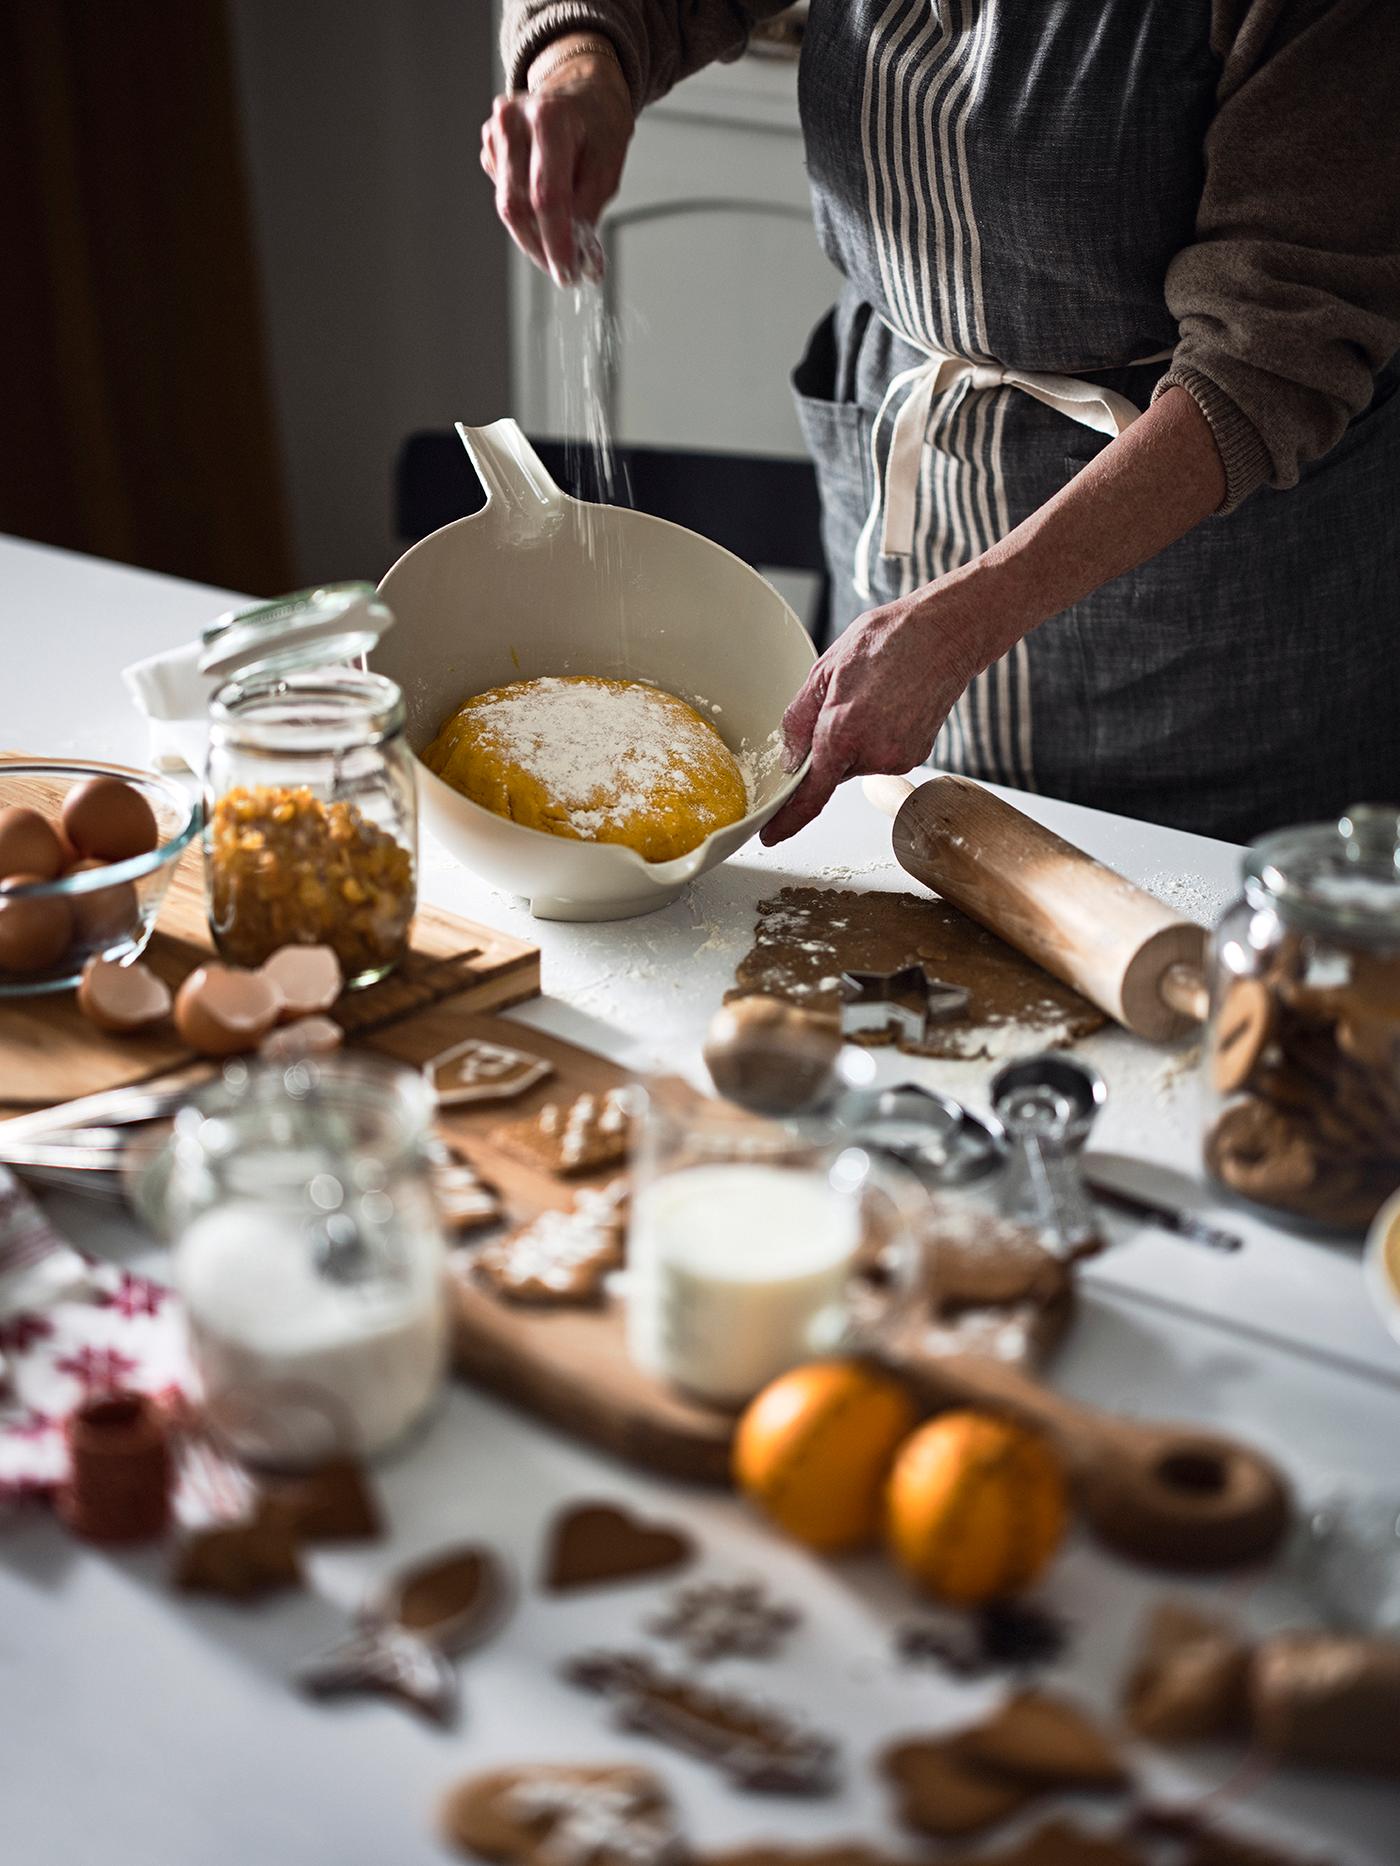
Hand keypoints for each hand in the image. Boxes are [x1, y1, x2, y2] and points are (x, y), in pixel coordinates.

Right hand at [481, 46, 633, 284]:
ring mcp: (495, 132)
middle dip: (542, 248)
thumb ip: (589, 212)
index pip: (546, 196)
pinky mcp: (489, 148)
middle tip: (566, 273)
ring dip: (535, 238)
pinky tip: (548, 213)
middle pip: (518, 205)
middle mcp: (513, 120)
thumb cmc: (599, 126)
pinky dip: (528, 218)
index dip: (556, 242)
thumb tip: (580, 262)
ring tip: (562, 250)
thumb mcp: (608, 165)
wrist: (582, 90)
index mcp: (549, 117)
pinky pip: (506, 197)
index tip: (568, 274)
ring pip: (508, 207)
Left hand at [761, 570, 1010, 844]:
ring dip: (854, 739)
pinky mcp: (916, 756)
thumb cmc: (888, 641)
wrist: (944, 634)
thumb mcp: (824, 671)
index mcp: (842, 733)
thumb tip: (789, 756)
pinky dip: (877, 736)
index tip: (771, 835)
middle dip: (828, 745)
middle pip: (832, 771)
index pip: (809, 796)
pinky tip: (889, 704)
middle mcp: (873, 754)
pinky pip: (880, 755)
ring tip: (873, 695)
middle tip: (843, 700)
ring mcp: (898, 758)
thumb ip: (799, 720)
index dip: (787, 820)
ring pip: (857, 762)